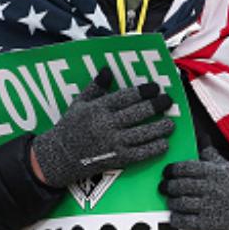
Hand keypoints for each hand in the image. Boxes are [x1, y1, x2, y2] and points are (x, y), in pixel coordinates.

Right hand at [31, 69, 174, 186]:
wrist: (58, 156)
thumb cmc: (69, 128)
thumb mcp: (79, 104)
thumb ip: (95, 88)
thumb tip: (107, 70)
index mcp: (98, 109)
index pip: (126, 97)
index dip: (143, 91)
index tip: (155, 87)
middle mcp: (107, 124)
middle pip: (138, 113)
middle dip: (156, 105)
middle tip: (168, 101)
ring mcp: (113, 143)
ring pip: (143, 133)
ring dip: (160, 128)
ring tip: (170, 123)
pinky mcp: (116, 159)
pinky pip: (140, 153)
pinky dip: (154, 148)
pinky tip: (164, 144)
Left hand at [160, 147, 228, 229]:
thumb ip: (212, 155)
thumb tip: (202, 139)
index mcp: (214, 172)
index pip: (183, 168)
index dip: (170, 171)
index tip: (166, 173)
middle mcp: (209, 188)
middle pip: (177, 186)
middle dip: (167, 187)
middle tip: (163, 188)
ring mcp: (209, 207)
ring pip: (178, 203)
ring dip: (171, 202)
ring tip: (171, 201)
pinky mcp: (210, 225)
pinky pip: (184, 221)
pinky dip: (176, 218)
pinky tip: (176, 216)